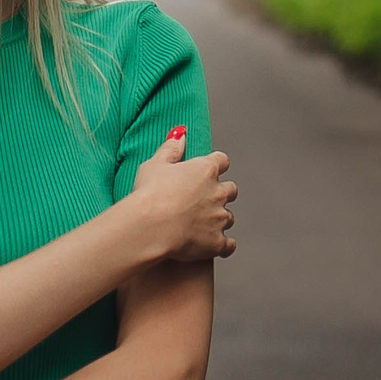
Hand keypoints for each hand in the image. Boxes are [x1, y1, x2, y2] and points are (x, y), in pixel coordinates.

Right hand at [128, 126, 237, 262]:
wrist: (150, 227)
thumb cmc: (149, 194)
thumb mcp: (154, 164)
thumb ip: (171, 148)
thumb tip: (180, 134)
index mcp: (205, 170)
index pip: (222, 160)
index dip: (215, 165)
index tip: (208, 170)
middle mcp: (218, 192)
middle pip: (231, 190)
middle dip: (221, 193)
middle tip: (203, 199)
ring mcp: (220, 218)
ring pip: (229, 217)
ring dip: (219, 219)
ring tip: (200, 224)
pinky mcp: (217, 242)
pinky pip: (229, 245)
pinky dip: (223, 245)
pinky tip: (212, 245)